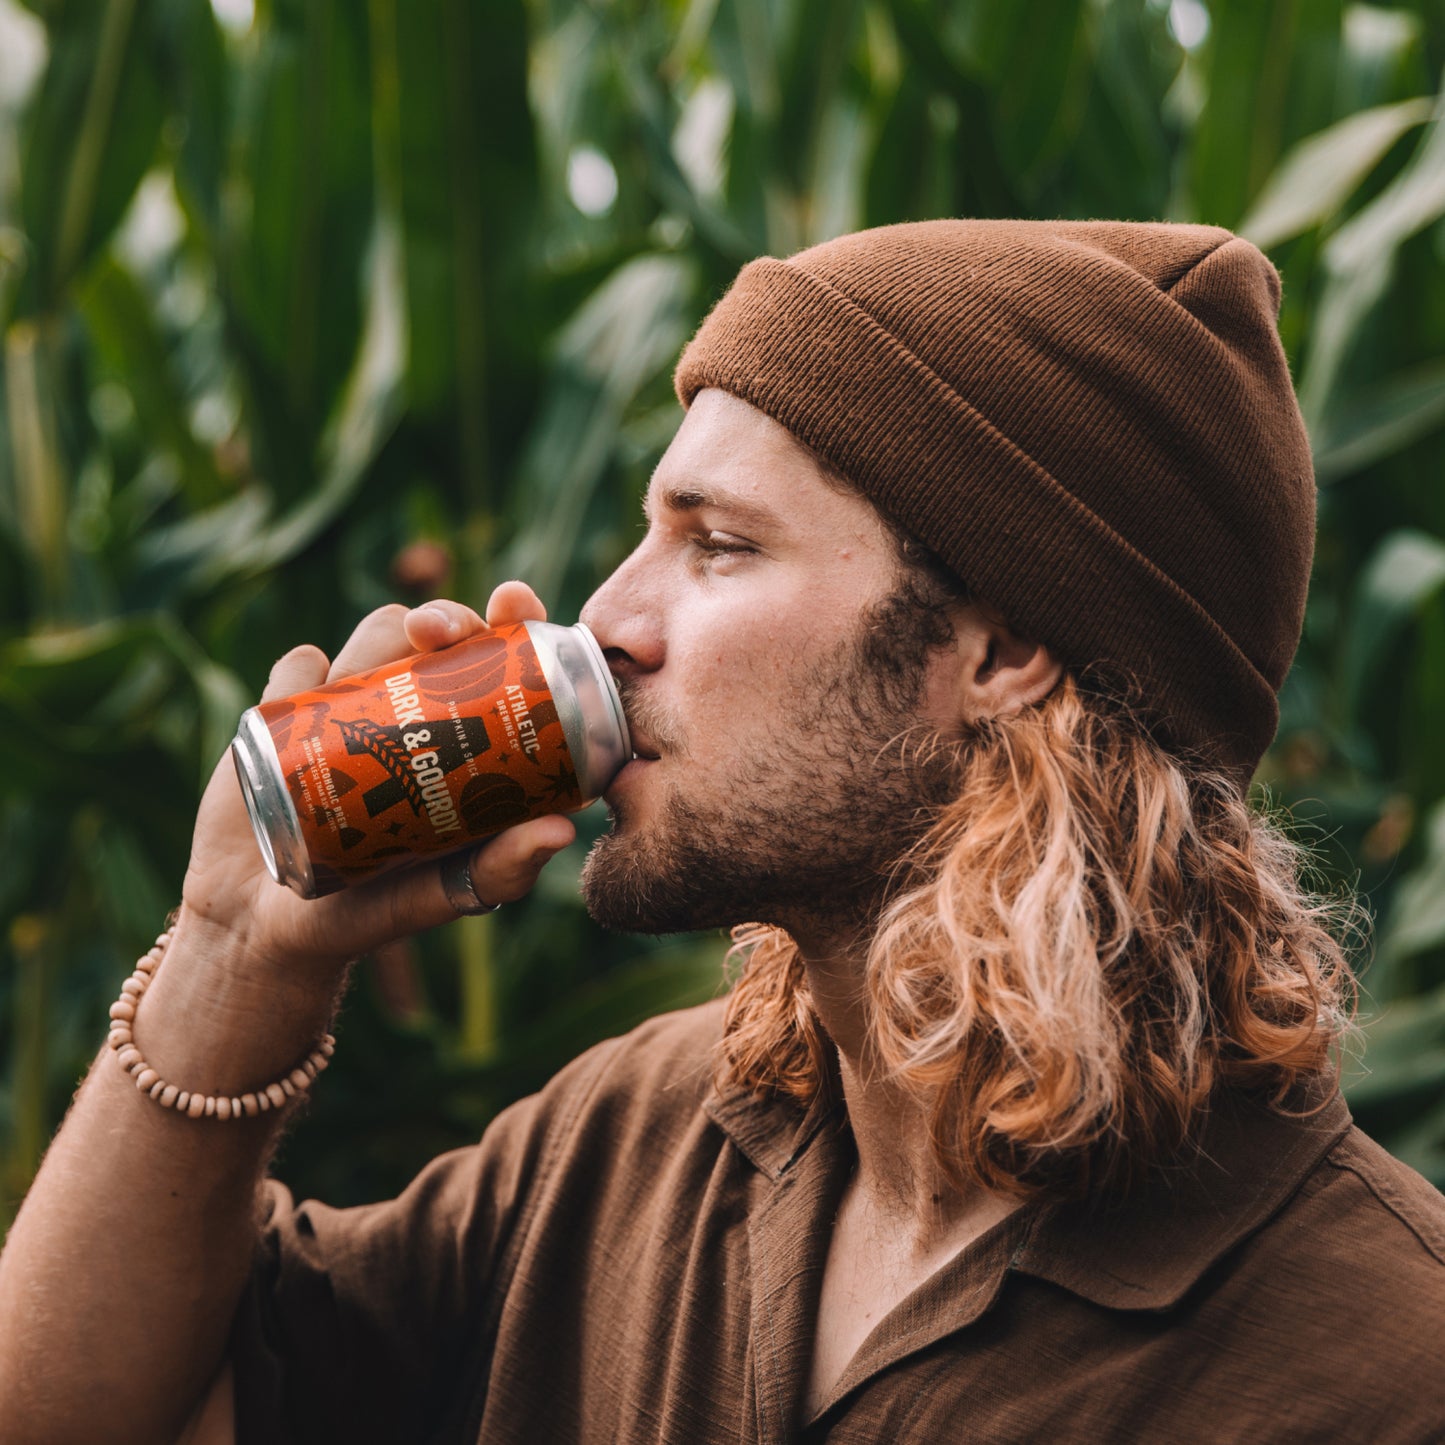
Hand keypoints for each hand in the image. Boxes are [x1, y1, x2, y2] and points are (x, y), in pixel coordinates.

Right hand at [179, 580, 576, 973]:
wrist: (261, 924)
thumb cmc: (369, 914)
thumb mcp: (440, 897)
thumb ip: (499, 871)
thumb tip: (563, 830)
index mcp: (468, 738)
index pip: (502, 658)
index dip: (513, 618)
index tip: (511, 602)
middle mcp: (417, 708)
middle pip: (440, 630)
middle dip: (442, 615)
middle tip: (430, 633)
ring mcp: (354, 701)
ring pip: (373, 635)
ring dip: (369, 652)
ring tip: (347, 715)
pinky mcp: (287, 705)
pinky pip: (297, 665)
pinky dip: (298, 676)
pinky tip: (292, 713)